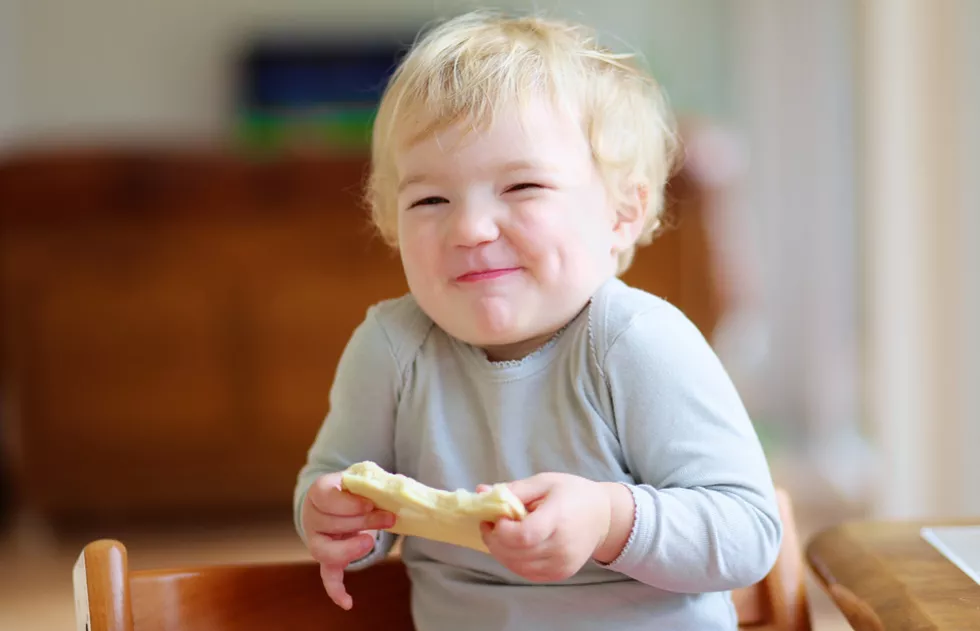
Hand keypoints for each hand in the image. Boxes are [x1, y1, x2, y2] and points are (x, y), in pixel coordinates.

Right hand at [302, 472, 395, 609]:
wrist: (341, 499)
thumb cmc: (356, 487)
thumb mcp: (363, 478)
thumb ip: (376, 482)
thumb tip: (400, 490)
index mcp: (319, 491)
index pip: (326, 497)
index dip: (349, 503)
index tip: (370, 504)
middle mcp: (311, 516)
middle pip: (331, 523)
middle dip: (363, 522)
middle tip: (389, 518)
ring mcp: (317, 539)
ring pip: (327, 550)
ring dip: (351, 549)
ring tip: (371, 542)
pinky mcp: (327, 558)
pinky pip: (327, 576)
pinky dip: (336, 590)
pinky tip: (348, 602)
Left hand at [478, 473, 618, 582]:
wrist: (604, 517)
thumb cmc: (573, 494)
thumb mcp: (545, 482)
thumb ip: (514, 490)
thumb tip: (481, 493)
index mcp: (558, 518)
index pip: (524, 535)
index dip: (502, 530)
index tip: (497, 518)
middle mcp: (561, 546)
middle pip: (516, 553)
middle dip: (494, 540)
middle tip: (489, 525)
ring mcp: (561, 564)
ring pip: (517, 566)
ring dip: (500, 552)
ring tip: (500, 535)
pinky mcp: (560, 574)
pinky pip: (527, 573)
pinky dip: (513, 561)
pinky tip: (513, 546)